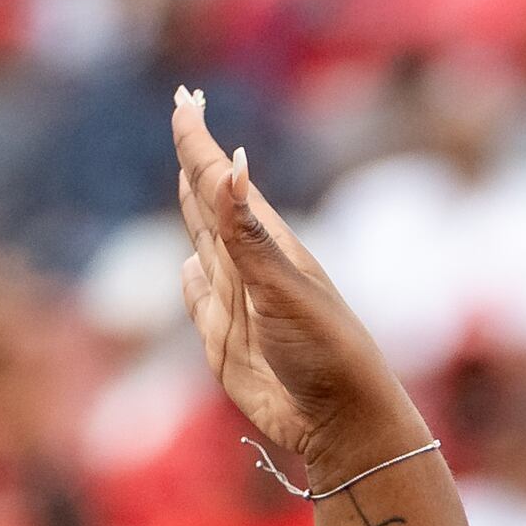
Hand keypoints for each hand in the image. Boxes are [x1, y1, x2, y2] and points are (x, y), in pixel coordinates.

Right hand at [168, 90, 425, 479]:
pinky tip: (189, 266)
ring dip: (192, 211)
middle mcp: (250, 268)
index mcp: (269, 245)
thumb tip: (227, 164)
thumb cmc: (325, 351)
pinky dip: (191, 282)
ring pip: (204, 245)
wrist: (340, 423)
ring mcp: (236, 306)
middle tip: (184, 115)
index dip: (199, 143)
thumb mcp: (285, 288)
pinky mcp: (224, 345)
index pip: (222, 182)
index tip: (185, 102)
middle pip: (210, 204)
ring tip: (186, 176)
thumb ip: (247, 233)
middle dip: (193, 161)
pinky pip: (200, 302)